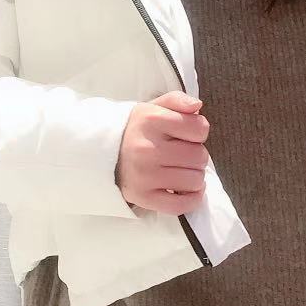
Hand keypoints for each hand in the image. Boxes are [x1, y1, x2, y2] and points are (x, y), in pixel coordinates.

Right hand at [115, 91, 210, 214]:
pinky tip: (184, 189)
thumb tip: (197, 106)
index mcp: (151, 121)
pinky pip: (182, 205)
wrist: (106, 155)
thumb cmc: (138, 130)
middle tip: (181, 154)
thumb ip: (178, 100)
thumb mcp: (154, 107)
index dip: (198, 131)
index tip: (185, 134)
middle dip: (196, 155)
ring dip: (194, 176)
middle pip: (199, 156)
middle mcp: (147, 148)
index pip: (200, 128)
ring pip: (195, 180)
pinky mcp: (144, 198)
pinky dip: (191, 199)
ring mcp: (145, 176)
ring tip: (179, 170)